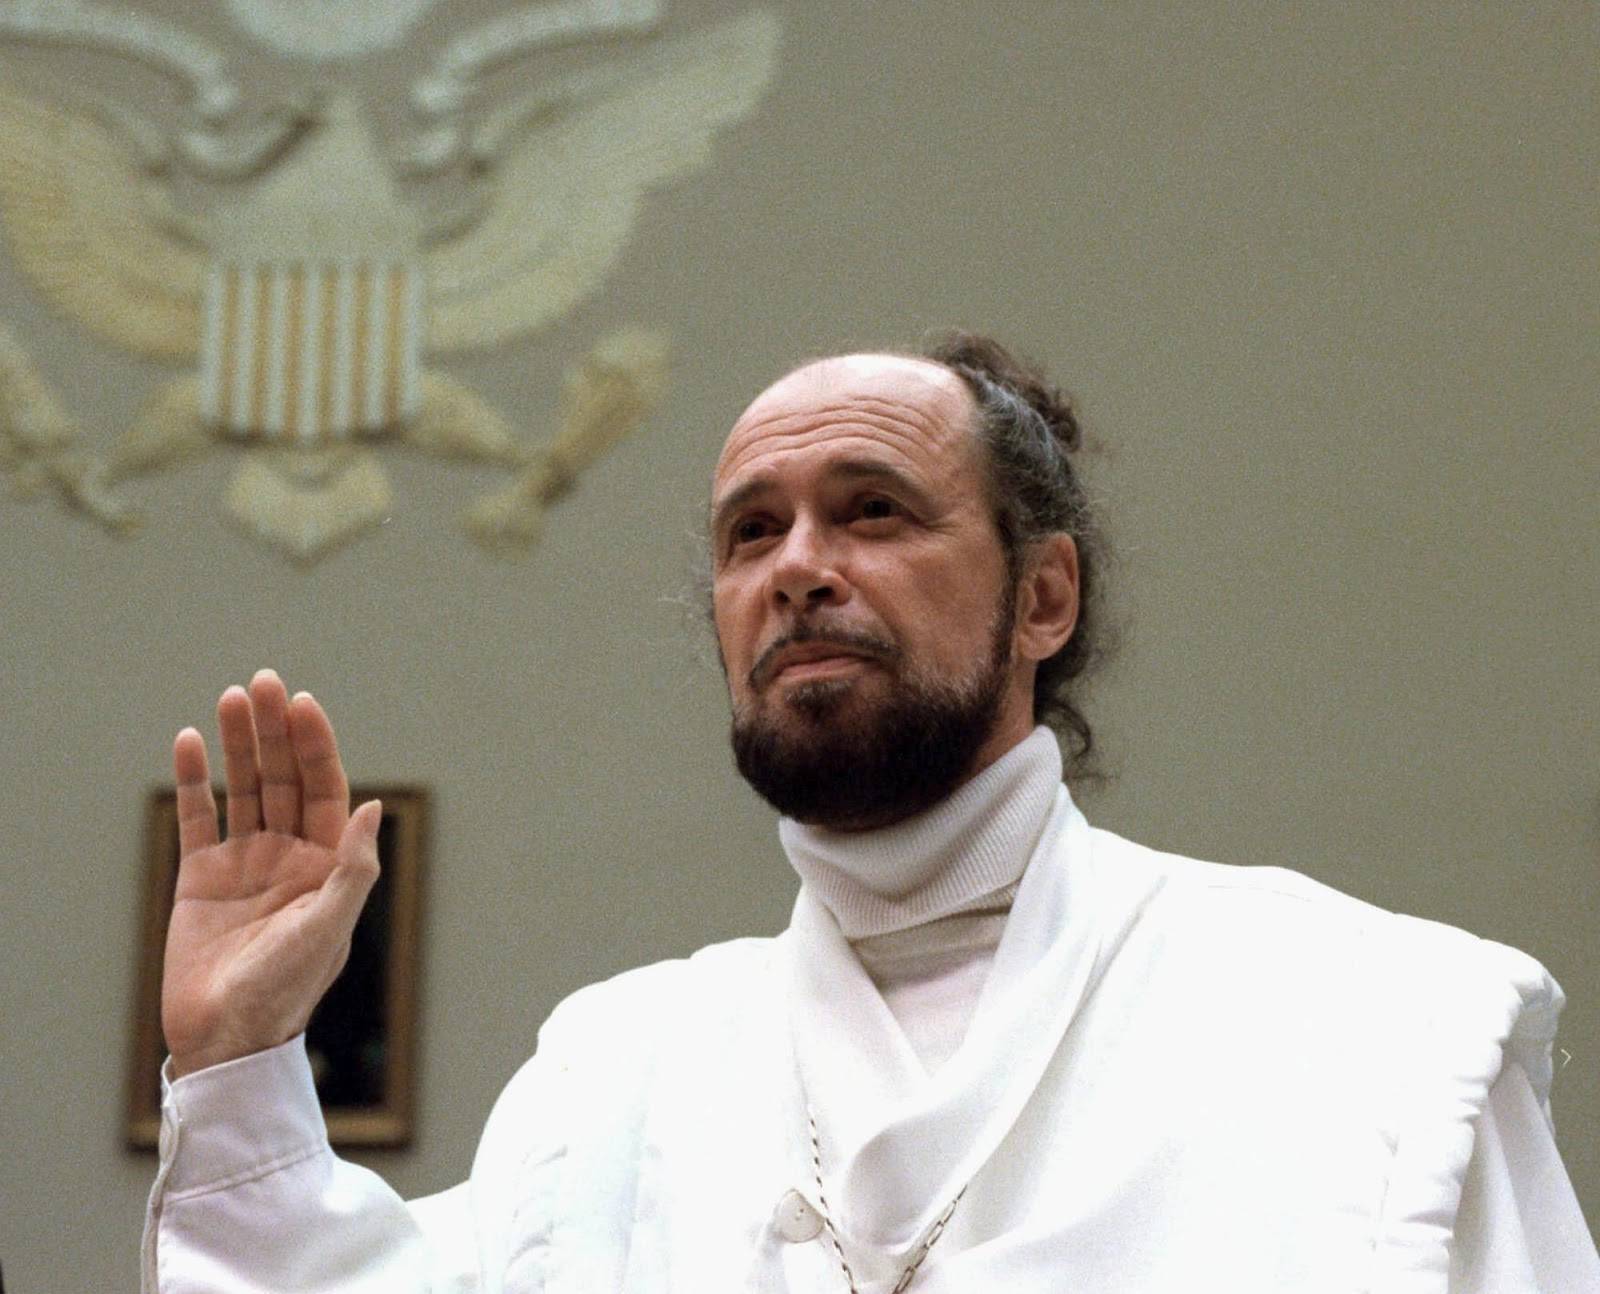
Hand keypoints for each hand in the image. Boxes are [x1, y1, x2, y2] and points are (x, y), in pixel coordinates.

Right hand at [162, 669, 381, 1077]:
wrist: (226, 1038)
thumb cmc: (286, 989)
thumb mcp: (329, 926)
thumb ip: (353, 867)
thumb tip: (377, 807)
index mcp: (327, 863)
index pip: (325, 788)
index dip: (316, 745)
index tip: (303, 704)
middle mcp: (288, 855)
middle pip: (283, 777)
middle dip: (276, 731)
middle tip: (264, 683)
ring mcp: (244, 862)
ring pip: (243, 787)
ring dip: (238, 743)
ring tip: (231, 698)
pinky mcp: (201, 877)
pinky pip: (200, 816)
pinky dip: (196, 779)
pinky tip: (192, 740)